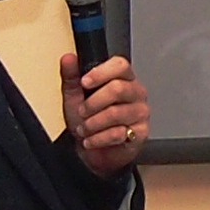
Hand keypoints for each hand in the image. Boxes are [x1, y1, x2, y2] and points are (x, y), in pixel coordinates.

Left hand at [64, 52, 151, 176]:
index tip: (85, 83)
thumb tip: (68, 58)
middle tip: (82, 112)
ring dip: (93, 124)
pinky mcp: (141, 132)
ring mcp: (140, 112)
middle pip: (118, 88)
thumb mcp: (74, 96)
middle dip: (93, 103)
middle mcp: (135, 93)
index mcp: (122, 79)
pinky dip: (98, 138)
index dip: (101, 72)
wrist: (92, 150)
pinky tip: (92, 140)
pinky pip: (118, 133)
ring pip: (116, 113)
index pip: (120, 65)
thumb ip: (71, 76)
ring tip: (85, 129)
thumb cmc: (87, 121)